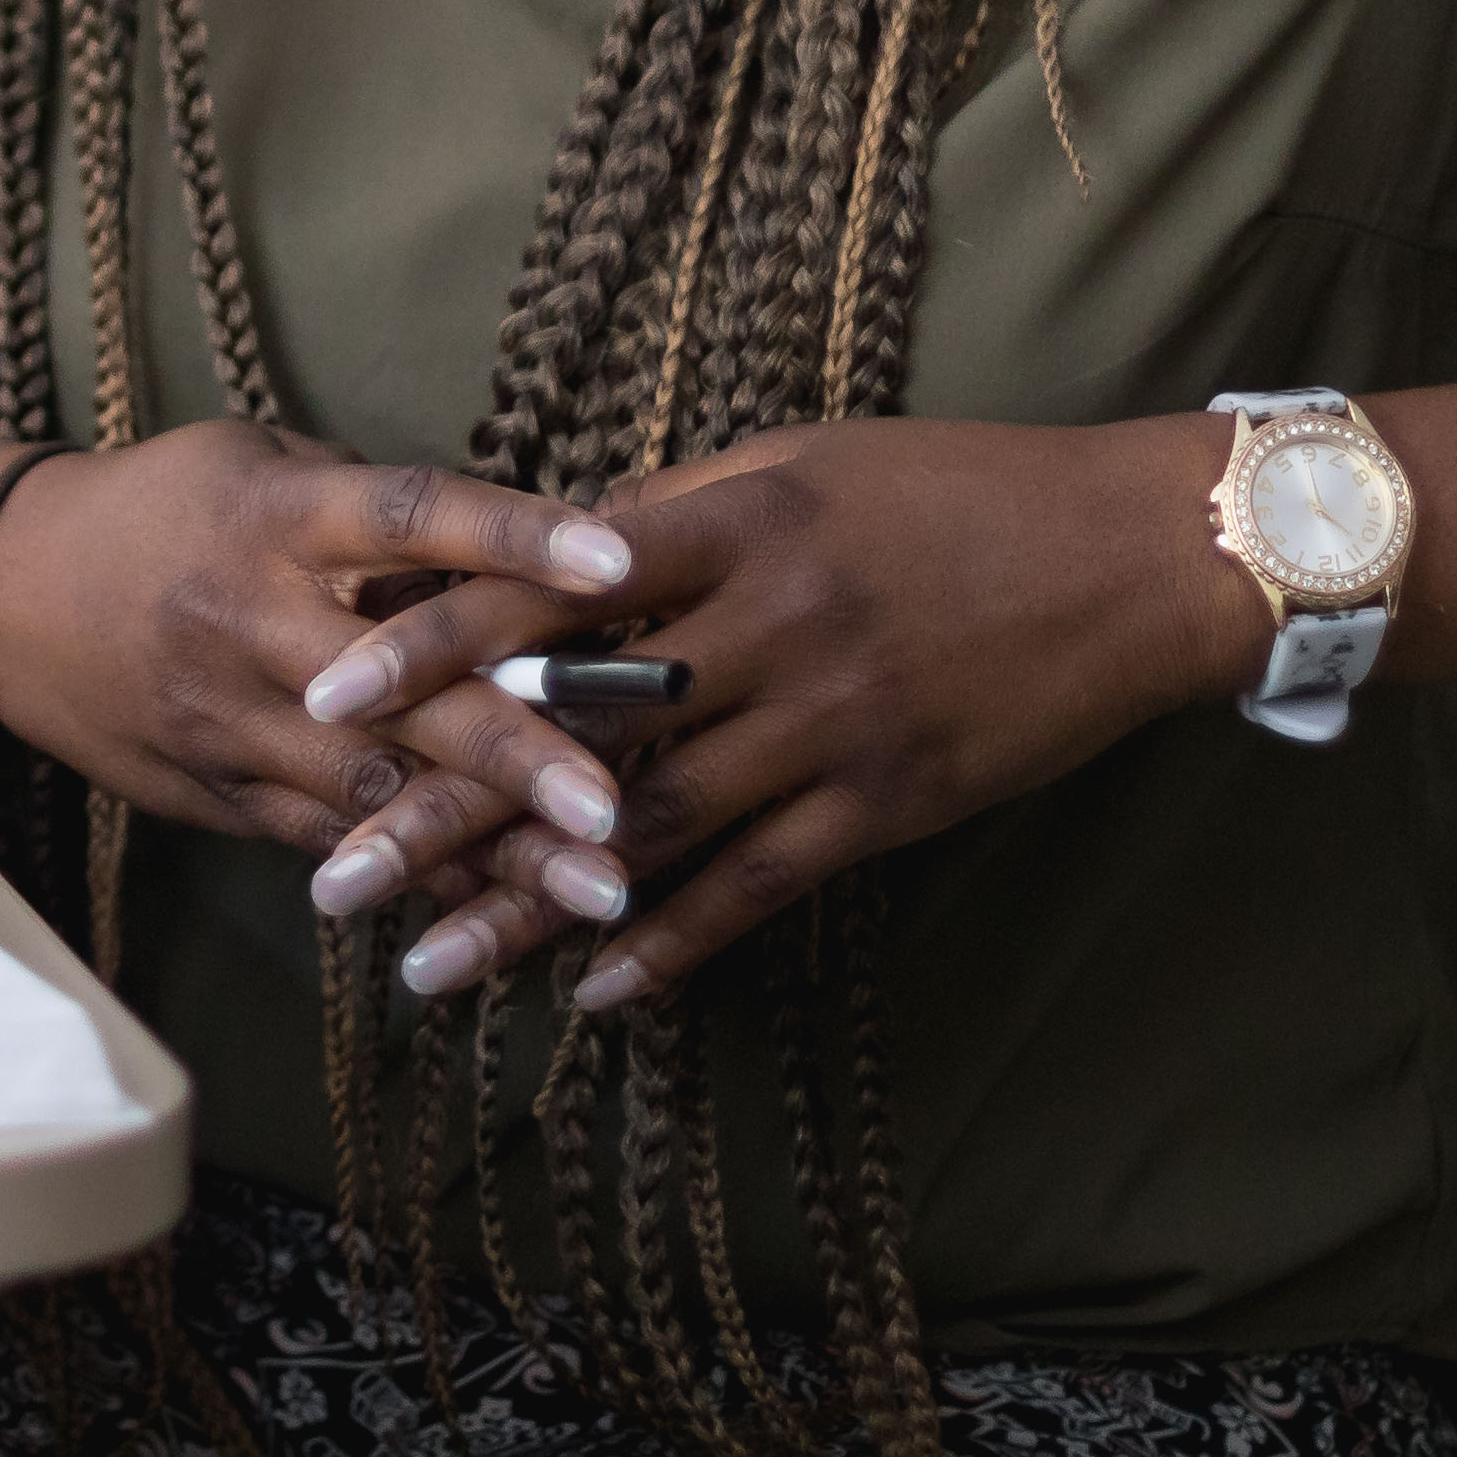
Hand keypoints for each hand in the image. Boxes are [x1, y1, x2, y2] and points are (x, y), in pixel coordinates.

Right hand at [0, 420, 657, 886]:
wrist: (6, 595)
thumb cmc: (159, 508)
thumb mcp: (256, 464)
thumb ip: (372, 508)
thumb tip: (505, 551)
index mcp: (276, 519)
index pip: (408, 518)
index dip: (513, 536)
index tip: (617, 564)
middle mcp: (257, 624)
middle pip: (404, 691)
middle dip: (517, 752)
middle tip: (617, 806)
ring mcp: (237, 724)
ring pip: (378, 795)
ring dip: (496, 848)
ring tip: (603, 889)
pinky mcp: (226, 797)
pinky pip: (338, 844)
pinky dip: (428, 879)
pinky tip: (516, 921)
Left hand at [323, 414, 1267, 1008]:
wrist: (1131, 555)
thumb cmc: (956, 486)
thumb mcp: (804, 460)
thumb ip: (678, 504)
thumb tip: (556, 541)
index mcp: (731, 521)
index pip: (545, 586)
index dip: (430, 640)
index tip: (325, 687)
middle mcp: (765, 626)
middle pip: (570, 729)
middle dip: (441, 805)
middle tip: (330, 875)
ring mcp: (827, 723)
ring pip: (647, 831)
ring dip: (527, 907)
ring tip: (421, 966)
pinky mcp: (886, 805)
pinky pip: (756, 888)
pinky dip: (669, 946)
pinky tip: (591, 996)